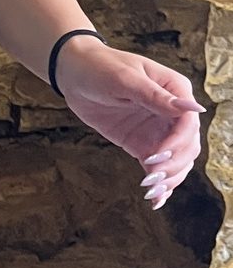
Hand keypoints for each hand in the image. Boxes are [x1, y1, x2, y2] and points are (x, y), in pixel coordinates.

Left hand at [53, 37, 204, 208]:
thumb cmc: (100, 67)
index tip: (157, 154)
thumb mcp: (126, 79)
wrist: (74, 73)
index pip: (188, 123)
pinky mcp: (141, 143)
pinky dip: (159, 184)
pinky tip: (156, 200)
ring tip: (152, 191)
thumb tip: (192, 107)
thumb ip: (155, 97)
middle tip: (152, 176)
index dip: (177, 142)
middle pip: (188, 145)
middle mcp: (171, 112)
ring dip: (169, 178)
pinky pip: (156, 166)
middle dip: (174, 164)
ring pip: (177, 160)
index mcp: (175, 90)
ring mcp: (158, 129)